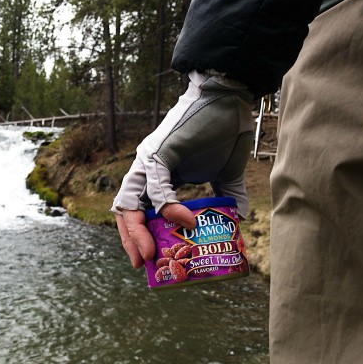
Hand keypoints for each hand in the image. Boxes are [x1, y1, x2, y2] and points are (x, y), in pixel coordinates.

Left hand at [111, 70, 254, 265]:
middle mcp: (146, 171)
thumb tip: (238, 220)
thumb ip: (225, 198)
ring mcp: (150, 161)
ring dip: (137, 230)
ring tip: (152, 253)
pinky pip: (156, 185)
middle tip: (145, 263)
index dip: (139, 236)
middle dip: (131, 240)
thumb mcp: (225, 176)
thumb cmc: (223, 133)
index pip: (137, 212)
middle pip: (124, 210)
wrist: (231, 100)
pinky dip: (168, 206)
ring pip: (129, 200)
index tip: (150, 260)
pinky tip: (185, 222)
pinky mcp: (159, 151)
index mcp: (158, 178)